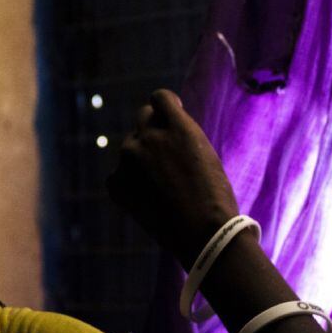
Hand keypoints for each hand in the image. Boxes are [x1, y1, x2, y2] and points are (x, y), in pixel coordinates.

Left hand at [106, 90, 239, 267]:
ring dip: (141, 158)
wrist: (204, 235)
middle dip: (153, 129)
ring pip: (131, 147)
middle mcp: (150, 137)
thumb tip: (163, 131)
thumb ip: (181, 137)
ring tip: (162, 186)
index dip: (165, 107)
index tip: (169, 116)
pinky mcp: (116, 183)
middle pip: (143, 117)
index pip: (159, 97)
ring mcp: (129, 160)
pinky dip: (129, 183)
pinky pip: (118, 175)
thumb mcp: (205, 155)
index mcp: (178, 127)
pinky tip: (148, 199)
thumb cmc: (214, 198)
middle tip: (165, 154)